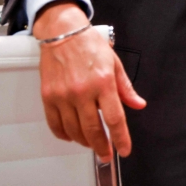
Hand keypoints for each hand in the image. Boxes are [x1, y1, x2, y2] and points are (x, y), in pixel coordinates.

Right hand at [34, 2, 146, 160]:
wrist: (62, 32)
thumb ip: (126, 88)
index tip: (124, 149)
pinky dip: (64, 134)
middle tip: (106, 154)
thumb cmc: (89, 44)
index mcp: (103, 81)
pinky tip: (71, 135)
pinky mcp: (48, 96)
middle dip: (102, 147)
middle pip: (93, 129)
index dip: (121, 138)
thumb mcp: (114, 63)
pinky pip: (55, 124)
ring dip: (84, 142)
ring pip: (74, 130)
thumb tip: (138, 104)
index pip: (115, 118)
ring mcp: (64, 95)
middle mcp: (83, 90)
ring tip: (92, 143)